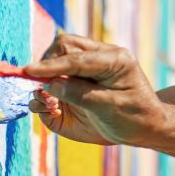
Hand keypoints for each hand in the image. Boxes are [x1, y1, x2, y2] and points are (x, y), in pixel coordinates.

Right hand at [23, 34, 165, 145]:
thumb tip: (49, 85)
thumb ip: (80, 95)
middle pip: (63, 47)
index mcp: (114, 59)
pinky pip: (53, 78)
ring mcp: (86, 69)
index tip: (30, 72)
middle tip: (43, 88)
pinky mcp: (75, 82)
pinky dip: (44, 90)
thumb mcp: (110, 107)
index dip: (51, 66)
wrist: (144, 128)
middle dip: (48, 65)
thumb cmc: (133, 117)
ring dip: (45, 75)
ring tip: (49, 100)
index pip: (76, 57)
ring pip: (55, 57)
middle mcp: (99, 58)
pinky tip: (50, 107)